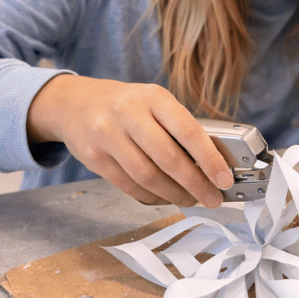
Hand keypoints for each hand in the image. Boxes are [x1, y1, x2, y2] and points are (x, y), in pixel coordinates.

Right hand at [27, 75, 232, 207]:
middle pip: (168, 159)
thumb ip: (177, 127)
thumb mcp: (152, 101)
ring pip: (148, 177)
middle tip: (212, 199)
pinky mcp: (94, 158)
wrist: (74, 104)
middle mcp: (128, 114)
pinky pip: (129, 186)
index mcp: (152, 97)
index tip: (224, 180)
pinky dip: (152, 197)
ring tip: (190, 200)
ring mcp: (107, 136)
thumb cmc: (124, 104)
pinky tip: (165, 198)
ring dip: (174, 195)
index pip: (187, 131)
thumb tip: (210, 165)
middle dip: (195, 184)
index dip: (209, 159)